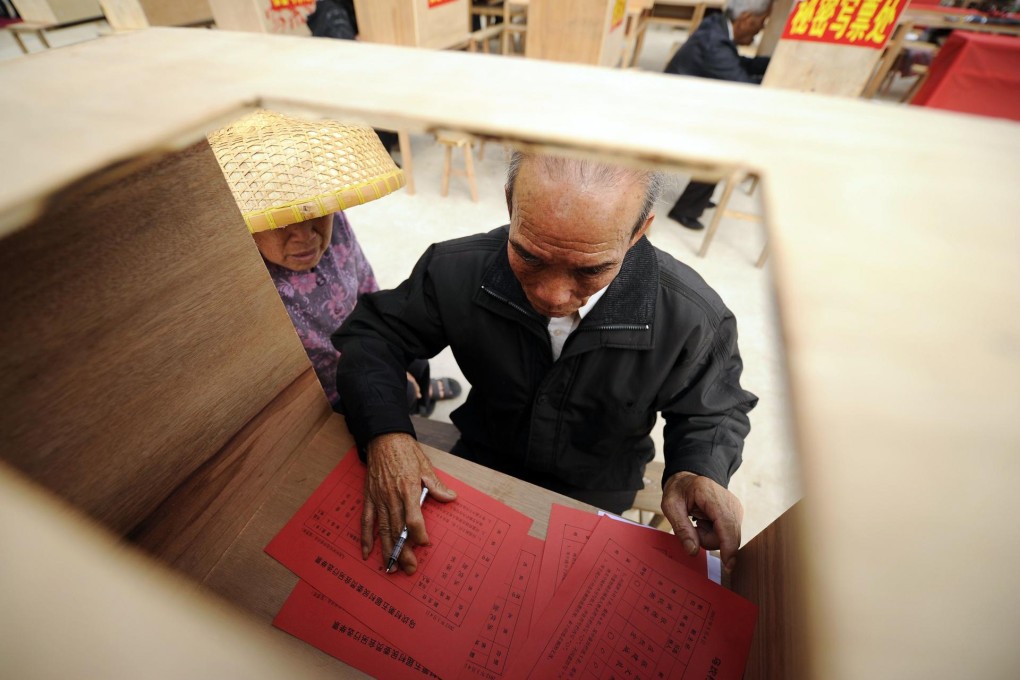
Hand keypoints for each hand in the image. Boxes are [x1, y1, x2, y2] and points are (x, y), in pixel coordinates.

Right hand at [362, 433, 456, 573]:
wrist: (384, 439)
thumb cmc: (406, 452)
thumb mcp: (426, 467)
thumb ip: (437, 486)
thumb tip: (451, 498)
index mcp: (408, 490)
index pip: (413, 518)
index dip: (419, 534)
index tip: (425, 544)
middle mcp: (392, 497)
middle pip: (398, 529)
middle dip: (404, 551)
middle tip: (410, 568)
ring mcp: (378, 499)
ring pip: (382, 530)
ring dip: (387, 550)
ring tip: (391, 568)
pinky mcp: (369, 498)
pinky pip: (366, 521)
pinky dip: (365, 538)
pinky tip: (367, 552)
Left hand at [661, 471, 742, 572]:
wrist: (689, 480)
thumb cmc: (679, 491)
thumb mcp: (670, 506)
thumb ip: (681, 529)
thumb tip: (692, 551)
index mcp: (712, 495)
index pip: (726, 524)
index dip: (728, 546)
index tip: (729, 565)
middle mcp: (730, 503)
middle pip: (726, 536)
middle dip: (707, 538)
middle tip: (694, 524)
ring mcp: (736, 510)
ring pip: (727, 539)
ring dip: (709, 536)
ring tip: (699, 521)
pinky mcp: (736, 516)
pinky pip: (727, 536)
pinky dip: (714, 534)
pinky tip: (706, 522)